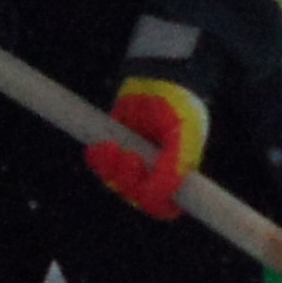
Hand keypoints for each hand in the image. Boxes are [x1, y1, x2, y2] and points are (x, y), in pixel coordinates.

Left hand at [85, 77, 208, 219]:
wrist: (159, 75)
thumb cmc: (179, 104)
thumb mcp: (184, 135)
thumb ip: (175, 166)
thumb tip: (159, 196)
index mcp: (176, 174)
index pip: (164, 207)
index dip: (154, 204)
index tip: (146, 190)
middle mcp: (154, 172)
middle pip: (136, 196)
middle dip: (128, 181)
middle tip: (129, 157)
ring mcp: (132, 160)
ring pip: (116, 183)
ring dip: (111, 170)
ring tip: (111, 147)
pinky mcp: (114, 147)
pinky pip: (100, 166)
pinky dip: (97, 160)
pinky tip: (99, 147)